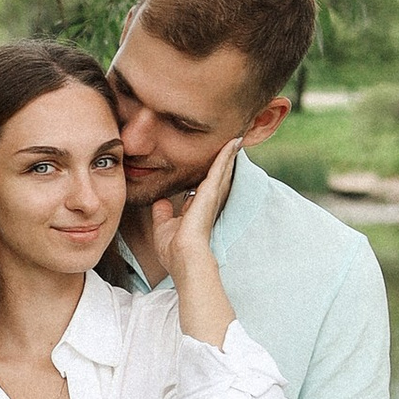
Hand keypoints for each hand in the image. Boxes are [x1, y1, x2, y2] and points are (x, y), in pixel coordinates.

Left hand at [156, 142, 240, 342]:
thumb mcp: (164, 227)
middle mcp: (208, 202)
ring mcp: (211, 197)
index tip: (217, 162)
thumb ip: (163, 213)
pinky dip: (226, 155)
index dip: (211, 175)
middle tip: (234, 144)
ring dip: (228, 154)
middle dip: (225, 161)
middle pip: (218, 176)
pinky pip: (219, 168)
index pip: (205, 187)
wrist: (183, 259)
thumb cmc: (175, 250)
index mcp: (198, 209)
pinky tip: (233, 143)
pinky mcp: (210, 193)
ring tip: (237, 138)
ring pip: (222, 170)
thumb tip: (160, 202)